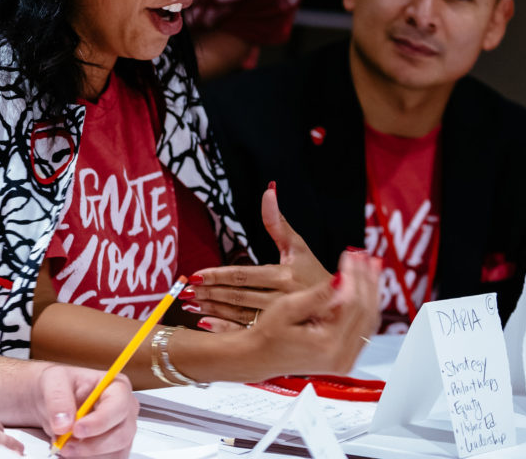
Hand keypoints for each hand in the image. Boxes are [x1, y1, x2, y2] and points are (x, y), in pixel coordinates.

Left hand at [30, 365, 136, 457]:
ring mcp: (121, 432)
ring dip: (87, 455)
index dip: (100, 421)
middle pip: (121, 435)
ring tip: (65, 446)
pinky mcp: (113, 450)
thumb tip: (65, 423)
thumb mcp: (53, 380)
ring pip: (115, 454)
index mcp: (116, 386)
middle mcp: (124, 411)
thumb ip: (58, 398)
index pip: (118, 406)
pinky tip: (73, 452)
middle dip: (91, 445)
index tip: (77, 429)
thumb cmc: (60, 386)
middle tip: (65, 444)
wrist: (51, 403)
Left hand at [184, 185, 333, 328]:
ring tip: (189, 304)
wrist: (340, 311)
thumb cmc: (316, 275)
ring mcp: (280, 320)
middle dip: (209, 293)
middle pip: (238, 295)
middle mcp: (282, 299)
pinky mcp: (277, 333)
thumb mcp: (299, 247)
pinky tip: (204, 324)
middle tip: (185, 290)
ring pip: (238, 314)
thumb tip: (268, 191)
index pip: (244, 275)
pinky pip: (246, 331)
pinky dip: (224, 329)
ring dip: (212, 309)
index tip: (196, 274)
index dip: (218, 275)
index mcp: (285, 275)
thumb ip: (278, 222)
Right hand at [240, 249, 380, 376]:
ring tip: (371, 268)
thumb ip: (317, 295)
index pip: (352, 303)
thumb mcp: (287, 309)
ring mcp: (345, 360)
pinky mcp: (345, 358)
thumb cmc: (267, 333)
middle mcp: (341, 356)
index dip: (354, 275)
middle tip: (366, 256)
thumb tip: (340, 279)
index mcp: (327, 344)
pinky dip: (366, 307)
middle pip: (366, 311)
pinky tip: (366, 290)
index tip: (351, 254)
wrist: (259, 358)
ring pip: (369, 320)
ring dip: (371, 292)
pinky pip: (364, 329)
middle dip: (367, 280)